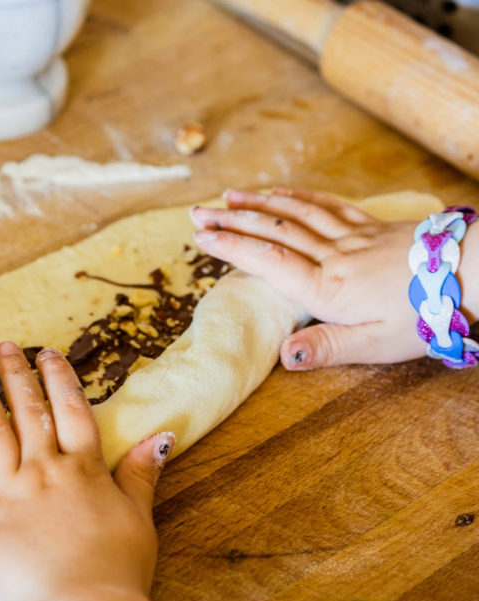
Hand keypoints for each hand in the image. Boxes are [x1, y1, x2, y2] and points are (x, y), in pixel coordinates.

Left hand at [0, 341, 174, 600]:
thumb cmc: (117, 571)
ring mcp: (8, 495)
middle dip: (15, 375)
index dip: (58, 378)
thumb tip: (162, 435)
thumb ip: (142, 474)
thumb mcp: (140, 518)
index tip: (47, 354)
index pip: (70, 410)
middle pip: (29, 412)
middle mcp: (45, 472)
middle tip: (4, 347)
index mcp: (84, 469)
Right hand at [191, 187, 478, 369]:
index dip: (233, 246)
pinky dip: (299, 197)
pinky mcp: (368, 227)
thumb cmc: (424, 315)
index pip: (269, 262)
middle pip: (274, 232)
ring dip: (259, 203)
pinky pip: (327, 205)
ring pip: (296, 213)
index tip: (202, 236)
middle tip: (198, 211)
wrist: (469, 275)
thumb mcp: (374, 344)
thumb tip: (284, 356)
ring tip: (229, 195)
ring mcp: (351, 236)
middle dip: (233, 220)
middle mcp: (332, 256)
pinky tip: (282, 193)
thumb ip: (327, 347)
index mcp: (327, 288)